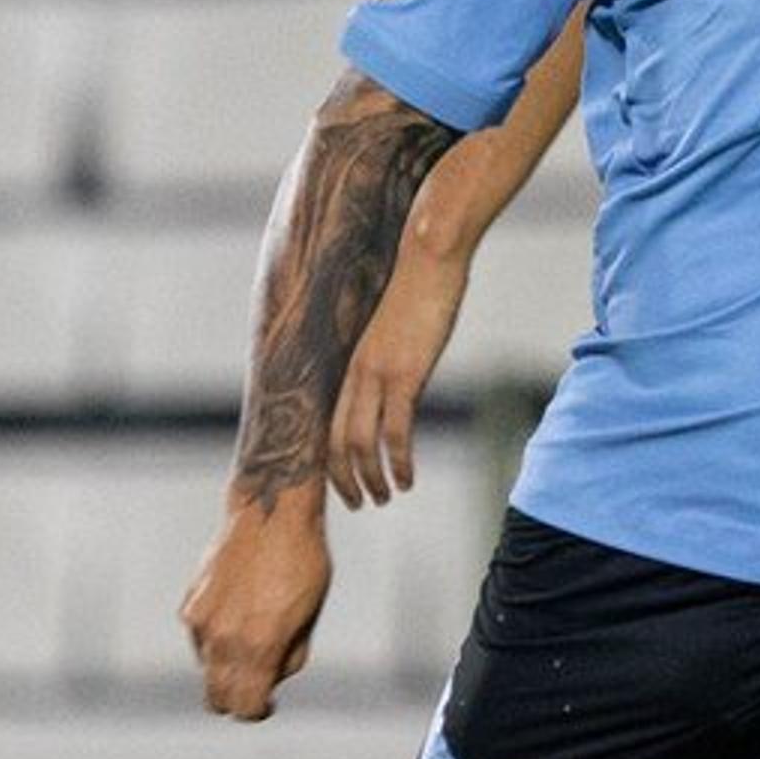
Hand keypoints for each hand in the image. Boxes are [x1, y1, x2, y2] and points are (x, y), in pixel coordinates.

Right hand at [182, 499, 330, 720]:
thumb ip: (287, 658)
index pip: (245, 707)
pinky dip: (216, 639)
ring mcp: (200, 620)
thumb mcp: (307, 618)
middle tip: (256, 687)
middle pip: (216, 699)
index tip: (268, 704)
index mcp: (257, 646)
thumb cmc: (302, 565)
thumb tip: (268, 680)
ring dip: (226, 666)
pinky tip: (238, 613)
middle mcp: (222, 638)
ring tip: (254, 635)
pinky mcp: (191, 602)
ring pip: (207, 667)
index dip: (258, 712)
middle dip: (235, 700)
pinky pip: (200, 638)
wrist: (271, 514)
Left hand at [329, 250, 468, 508]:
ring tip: (388, 498)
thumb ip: (394, 355)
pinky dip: (399, 462)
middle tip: (361, 503)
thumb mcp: (399, 328)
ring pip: (362, 444)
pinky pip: (395, 432)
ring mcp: (378, 375)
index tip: (345, 482)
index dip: (333, 460)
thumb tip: (404, 373)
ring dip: (373, 478)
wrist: (427, 255)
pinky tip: (409, 478)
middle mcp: (356, 373)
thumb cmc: (420, 285)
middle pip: (337, 441)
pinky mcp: (405, 375)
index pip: (331, 423)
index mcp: (353, 363)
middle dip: (346, 479)